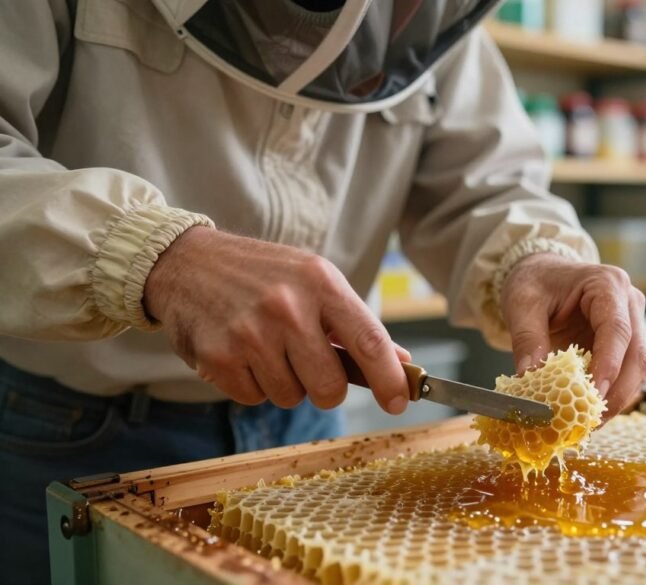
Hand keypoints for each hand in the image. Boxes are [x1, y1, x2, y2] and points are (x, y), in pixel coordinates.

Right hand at [144, 227, 411, 412]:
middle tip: (311, 366)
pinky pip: (254, 398)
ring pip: (291, 397)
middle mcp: (287, 307)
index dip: (389, 379)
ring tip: (267, 347)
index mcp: (321, 283)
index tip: (400, 402)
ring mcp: (250, 333)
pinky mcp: (218, 357)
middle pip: (330, 387)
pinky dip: (252, 385)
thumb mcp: (315, 280)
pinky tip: (242, 353)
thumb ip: (356, 323)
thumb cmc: (263, 275)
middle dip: (326, 388)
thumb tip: (401, 363)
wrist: (187, 263)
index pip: (369, 341)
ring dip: (285, 383)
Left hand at [500, 253, 645, 420]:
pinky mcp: (626, 344)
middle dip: (617, 393)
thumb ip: (527, 339)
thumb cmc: (535, 281)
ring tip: (588, 422)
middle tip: (590, 420)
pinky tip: (588, 410)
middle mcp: (629, 302)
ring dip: (617, 399)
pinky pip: (626, 374)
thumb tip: (529, 378)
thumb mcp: (522, 304)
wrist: (542, 274)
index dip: (609, 365)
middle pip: (636, 355)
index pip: (616, 329)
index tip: (594, 394)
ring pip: (637, 370)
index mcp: (607, 284)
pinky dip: (611, 395)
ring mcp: (632, 324)